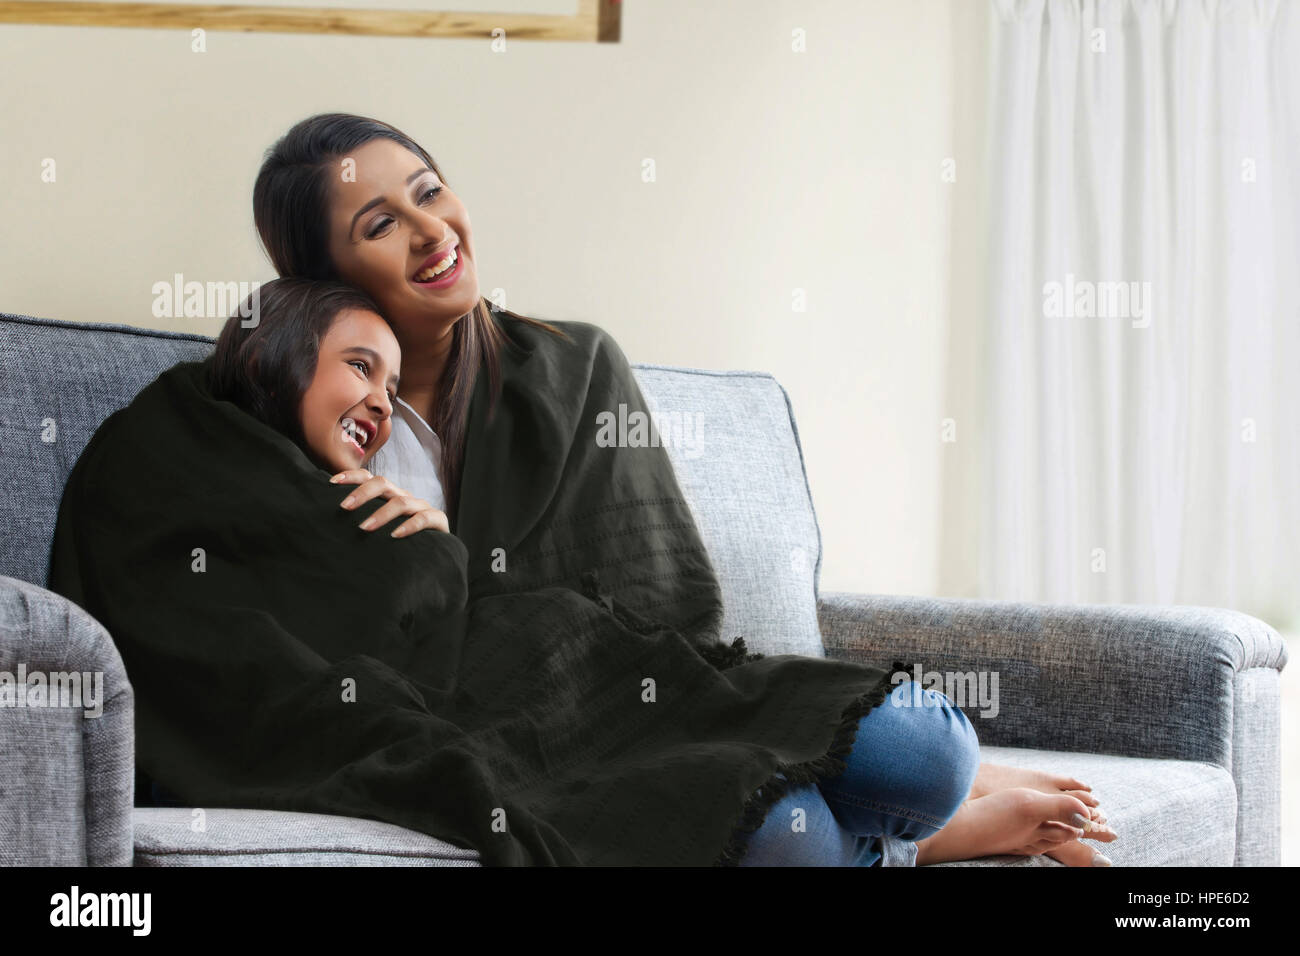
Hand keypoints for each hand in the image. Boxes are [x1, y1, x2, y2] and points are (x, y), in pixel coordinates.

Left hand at [330, 468, 448, 536]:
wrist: (433, 560)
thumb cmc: (399, 544)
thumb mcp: (378, 529)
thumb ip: (360, 521)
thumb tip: (324, 522)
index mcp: (389, 496)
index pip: (369, 478)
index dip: (351, 476)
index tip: (331, 483)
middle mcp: (404, 497)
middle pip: (383, 483)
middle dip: (362, 493)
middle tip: (344, 507)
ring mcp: (421, 507)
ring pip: (400, 502)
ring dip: (381, 514)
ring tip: (364, 528)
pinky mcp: (438, 520)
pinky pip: (424, 519)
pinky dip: (409, 526)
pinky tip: (395, 536)